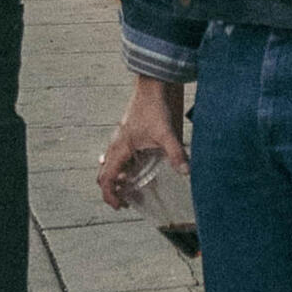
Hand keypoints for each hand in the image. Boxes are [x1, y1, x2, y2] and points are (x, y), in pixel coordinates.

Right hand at [98, 77, 186, 206]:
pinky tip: (140, 170)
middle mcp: (117, 145)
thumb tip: (186, 172)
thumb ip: (175, 153)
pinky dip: (124, 167)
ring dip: (118, 178)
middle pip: (106, 174)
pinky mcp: (130, 134)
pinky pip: (119, 154)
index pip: (107, 178)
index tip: (121, 206)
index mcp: (120, 148)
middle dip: (113, 190)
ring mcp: (121, 139)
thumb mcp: (167, 132)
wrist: (154, 84)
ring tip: (134, 188)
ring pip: (111, 164)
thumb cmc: (155, 106)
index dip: (110, 196)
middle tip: (128, 202)